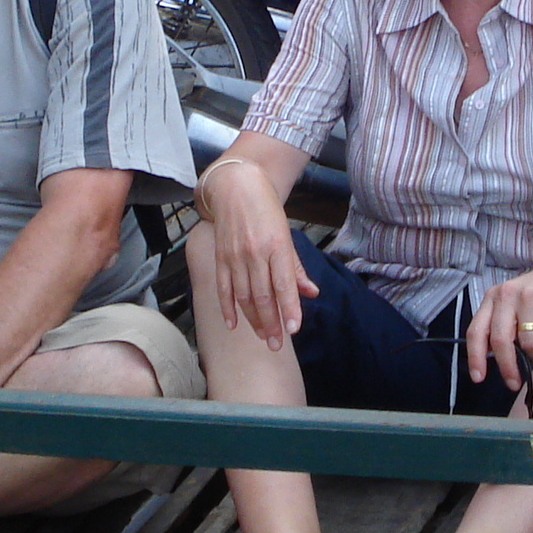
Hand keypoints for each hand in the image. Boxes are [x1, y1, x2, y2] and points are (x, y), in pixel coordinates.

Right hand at [203, 165, 316, 348]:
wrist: (236, 188)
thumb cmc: (267, 212)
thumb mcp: (287, 236)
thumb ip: (297, 268)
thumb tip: (311, 294)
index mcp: (277, 246)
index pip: (284, 284)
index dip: (289, 308)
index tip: (293, 329)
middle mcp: (255, 253)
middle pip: (263, 295)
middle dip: (271, 323)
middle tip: (276, 344)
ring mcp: (235, 256)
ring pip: (244, 296)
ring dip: (253, 320)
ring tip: (263, 337)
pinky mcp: (220, 258)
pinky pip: (223, 288)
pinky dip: (227, 308)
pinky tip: (233, 324)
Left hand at [465, 240, 532, 391]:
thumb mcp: (518, 303)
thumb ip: (506, 324)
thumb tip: (499, 359)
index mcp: (494, 296)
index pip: (477, 330)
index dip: (475, 357)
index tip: (478, 378)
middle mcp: (508, 293)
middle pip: (500, 340)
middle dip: (507, 367)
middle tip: (515, 383)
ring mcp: (529, 294)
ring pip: (527, 341)